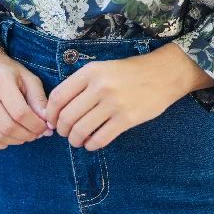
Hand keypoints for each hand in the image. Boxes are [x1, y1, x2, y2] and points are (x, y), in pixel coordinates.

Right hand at [0, 47, 52, 149]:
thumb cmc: (8, 71)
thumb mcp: (27, 78)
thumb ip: (38, 99)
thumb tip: (48, 124)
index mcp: (0, 80)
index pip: (20, 112)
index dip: (36, 124)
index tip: (45, 127)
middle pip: (8, 127)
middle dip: (27, 135)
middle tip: (37, 133)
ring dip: (15, 141)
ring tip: (25, 134)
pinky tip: (8, 137)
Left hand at [44, 46, 196, 150]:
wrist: (162, 74)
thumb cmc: (130, 71)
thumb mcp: (103, 68)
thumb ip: (82, 84)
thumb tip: (58, 109)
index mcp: (91, 71)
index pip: (59, 96)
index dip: (50, 113)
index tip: (51, 120)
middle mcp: (100, 86)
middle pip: (67, 116)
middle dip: (62, 129)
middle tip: (64, 132)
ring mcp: (114, 104)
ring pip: (81, 130)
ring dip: (74, 140)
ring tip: (77, 140)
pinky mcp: (126, 119)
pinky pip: (100, 139)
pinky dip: (91, 145)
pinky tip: (91, 143)